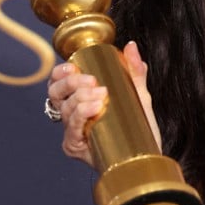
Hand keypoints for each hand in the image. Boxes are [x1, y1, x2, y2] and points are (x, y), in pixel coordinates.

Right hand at [46, 41, 161, 166]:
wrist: (147, 158)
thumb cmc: (139, 129)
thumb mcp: (138, 96)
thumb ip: (134, 71)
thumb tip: (131, 46)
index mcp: (79, 101)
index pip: (58, 83)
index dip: (60, 73)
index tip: (73, 67)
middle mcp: (71, 116)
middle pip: (56, 94)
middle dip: (71, 83)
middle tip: (92, 81)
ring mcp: (72, 133)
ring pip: (66, 109)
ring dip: (81, 98)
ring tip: (101, 95)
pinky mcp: (75, 148)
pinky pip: (72, 128)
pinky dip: (81, 115)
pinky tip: (94, 108)